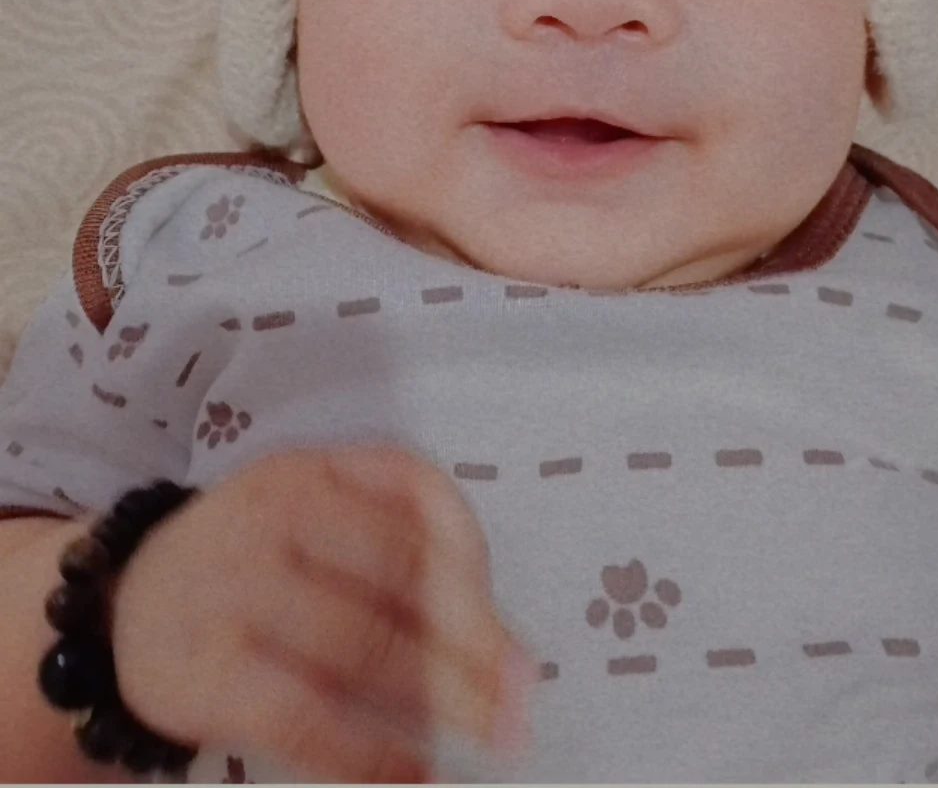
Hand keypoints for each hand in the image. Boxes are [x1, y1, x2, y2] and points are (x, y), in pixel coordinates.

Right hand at [109, 444, 537, 781]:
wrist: (121, 605)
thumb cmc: (251, 556)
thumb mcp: (314, 507)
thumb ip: (397, 535)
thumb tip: (499, 629)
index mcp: (312, 471)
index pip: (418, 498)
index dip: (476, 559)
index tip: (511, 618)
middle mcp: (273, 516)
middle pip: (401, 575)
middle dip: (474, 639)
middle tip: (524, 696)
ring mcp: (234, 590)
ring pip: (363, 646)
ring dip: (440, 697)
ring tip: (491, 735)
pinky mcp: (205, 672)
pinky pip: (305, 719)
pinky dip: (369, 756)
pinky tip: (415, 773)